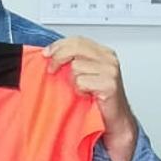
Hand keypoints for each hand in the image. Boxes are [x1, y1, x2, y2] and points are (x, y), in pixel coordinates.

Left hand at [43, 36, 135, 160]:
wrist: (115, 120)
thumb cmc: (99, 98)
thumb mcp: (86, 74)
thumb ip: (74, 60)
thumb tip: (50, 54)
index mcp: (104, 53)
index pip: (78, 40)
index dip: (59, 45)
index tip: (46, 53)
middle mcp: (109, 59)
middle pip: (76, 47)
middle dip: (58, 58)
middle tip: (52, 69)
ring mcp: (110, 71)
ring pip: (76, 66)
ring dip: (73, 80)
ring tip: (80, 89)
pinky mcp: (109, 85)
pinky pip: (81, 82)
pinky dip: (79, 90)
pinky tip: (86, 95)